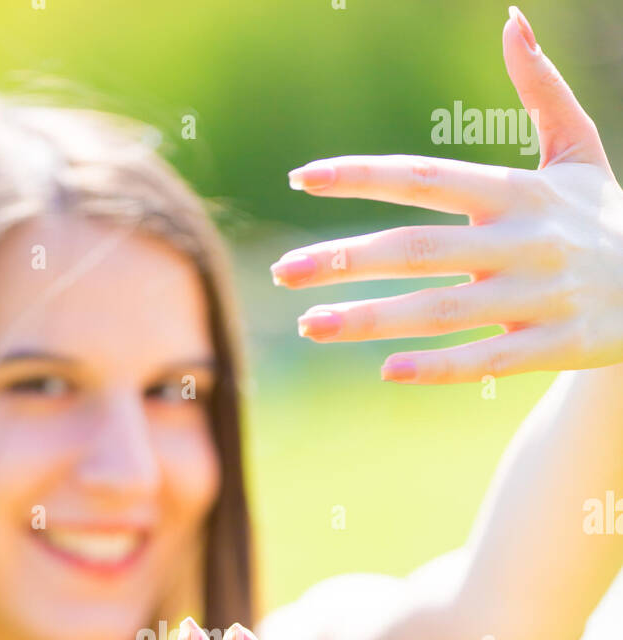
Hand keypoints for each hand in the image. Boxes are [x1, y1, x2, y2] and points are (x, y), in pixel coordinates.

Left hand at [272, 7, 622, 383]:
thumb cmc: (604, 216)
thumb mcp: (580, 149)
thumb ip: (542, 89)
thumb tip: (512, 20)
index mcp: (520, 191)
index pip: (425, 176)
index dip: (363, 175)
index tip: (304, 177)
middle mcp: (524, 242)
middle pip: (419, 249)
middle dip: (346, 259)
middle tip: (282, 270)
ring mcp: (538, 298)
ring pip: (441, 310)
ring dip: (371, 319)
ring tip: (309, 324)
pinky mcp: (553, 346)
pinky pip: (486, 359)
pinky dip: (438, 367)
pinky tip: (386, 370)